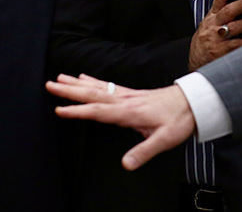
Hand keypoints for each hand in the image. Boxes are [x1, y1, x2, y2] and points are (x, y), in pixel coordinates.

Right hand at [46, 74, 195, 169]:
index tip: (59, 109)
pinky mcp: (129, 93)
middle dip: (69, 91)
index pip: (97, 111)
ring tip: (59, 78)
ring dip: (76, 83)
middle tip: (50, 85)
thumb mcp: (164, 140)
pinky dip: (92, 81)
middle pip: (91, 94)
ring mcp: (125, 95)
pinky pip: (106, 85)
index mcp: (128, 112)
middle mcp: (123, 100)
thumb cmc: (178, 120)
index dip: (78, 111)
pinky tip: (83, 77)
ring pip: (96, 88)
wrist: (192, 102)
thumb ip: (143, 152)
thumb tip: (126, 164)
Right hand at [188, 0, 241, 69]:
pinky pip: (239, 45)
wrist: (195, 62)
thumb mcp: (206, 25)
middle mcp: (213, 26)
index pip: (218, 0)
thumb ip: (218, 15)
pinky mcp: (222, 52)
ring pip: (235, 27)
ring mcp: (218, 39)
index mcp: (210, 18)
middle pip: (228, 11)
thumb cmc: (204, 43)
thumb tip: (237, 4)